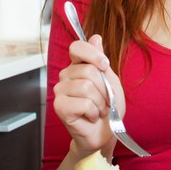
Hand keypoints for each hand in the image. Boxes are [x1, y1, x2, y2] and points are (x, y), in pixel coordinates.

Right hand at [53, 34, 125, 157]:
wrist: (105, 132)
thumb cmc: (108, 106)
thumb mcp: (111, 80)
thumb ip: (101, 60)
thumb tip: (95, 37)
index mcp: (78, 66)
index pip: (77, 47)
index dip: (92, 54)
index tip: (105, 65)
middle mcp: (66, 76)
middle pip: (88, 70)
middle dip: (104, 88)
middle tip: (104, 99)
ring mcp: (60, 91)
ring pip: (86, 87)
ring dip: (100, 102)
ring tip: (99, 109)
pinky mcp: (59, 107)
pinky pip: (83, 103)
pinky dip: (93, 111)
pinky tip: (91, 116)